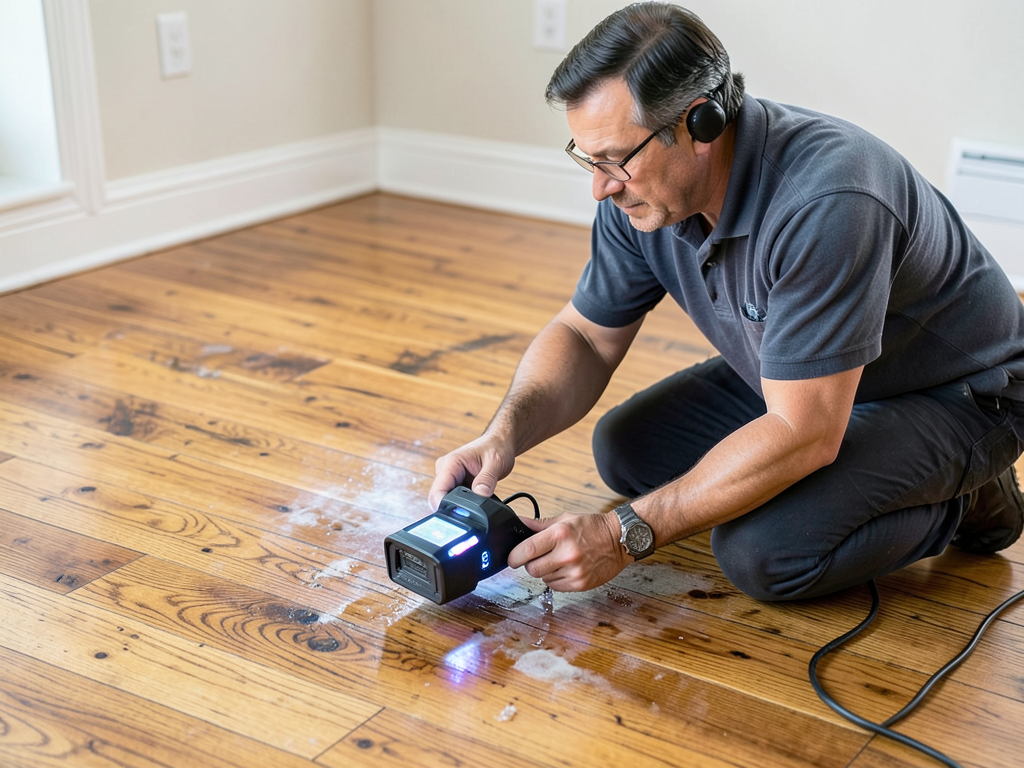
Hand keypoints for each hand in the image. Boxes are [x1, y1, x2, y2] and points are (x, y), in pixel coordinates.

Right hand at [428, 433, 515, 510]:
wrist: (500, 443)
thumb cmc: (496, 447)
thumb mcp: (496, 462)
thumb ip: (487, 480)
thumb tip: (480, 496)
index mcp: (451, 463)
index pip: (437, 491)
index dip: (443, 507)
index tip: (456, 518)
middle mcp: (445, 470)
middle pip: (439, 498)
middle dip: (452, 509)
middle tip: (470, 514)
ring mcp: (450, 477)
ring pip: (446, 500)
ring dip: (459, 506)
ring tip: (475, 506)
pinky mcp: (456, 483)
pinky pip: (455, 498)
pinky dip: (464, 504)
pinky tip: (474, 504)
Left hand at [507, 511, 630, 591]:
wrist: (620, 539)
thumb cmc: (593, 527)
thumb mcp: (566, 519)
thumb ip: (540, 524)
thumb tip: (519, 522)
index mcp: (560, 534)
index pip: (527, 550)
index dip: (515, 556)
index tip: (512, 558)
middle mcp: (567, 554)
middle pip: (532, 569)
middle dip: (530, 564)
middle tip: (538, 557)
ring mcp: (575, 571)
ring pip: (543, 578)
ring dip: (545, 571)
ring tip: (558, 560)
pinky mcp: (581, 583)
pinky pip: (556, 587)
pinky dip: (556, 579)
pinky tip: (565, 568)